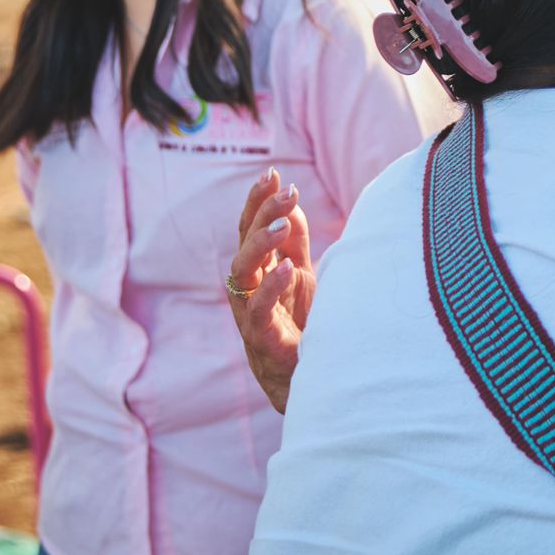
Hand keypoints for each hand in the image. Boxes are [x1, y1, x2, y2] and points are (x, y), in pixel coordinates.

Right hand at [227, 168, 315, 412]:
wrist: (310, 381)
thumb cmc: (301, 325)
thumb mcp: (303, 277)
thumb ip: (296, 243)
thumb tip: (291, 202)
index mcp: (258, 271)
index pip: (250, 229)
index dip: (258, 201)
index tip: (272, 173)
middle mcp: (249, 289)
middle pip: (245, 244)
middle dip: (261, 214)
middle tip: (283, 192)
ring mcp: (252, 315)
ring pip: (244, 273)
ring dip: (261, 246)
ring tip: (282, 224)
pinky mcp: (263, 340)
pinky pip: (260, 311)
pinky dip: (271, 288)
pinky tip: (289, 268)